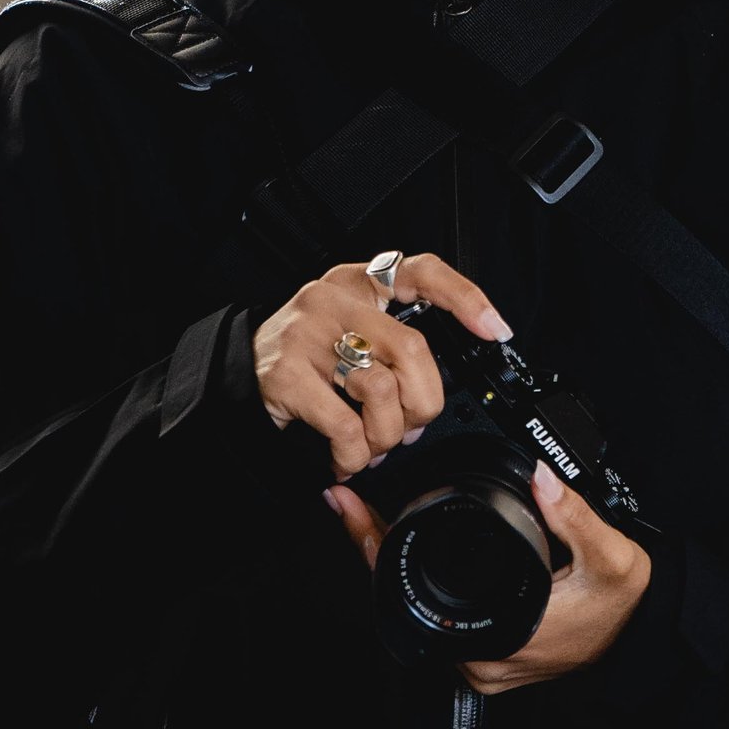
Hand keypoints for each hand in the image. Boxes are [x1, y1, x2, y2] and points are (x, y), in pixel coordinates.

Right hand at [253, 248, 509, 481]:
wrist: (232, 376)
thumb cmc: (303, 358)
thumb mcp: (348, 331)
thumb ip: (391, 346)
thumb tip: (430, 397)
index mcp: (358, 283)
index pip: (421, 271)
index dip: (464, 298)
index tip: (496, 330)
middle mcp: (334, 299)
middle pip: (412, 349)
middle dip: (423, 402)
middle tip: (411, 426)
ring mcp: (308, 334)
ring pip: (381, 390)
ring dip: (385, 436)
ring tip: (371, 445)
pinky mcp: (288, 374)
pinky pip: (346, 426)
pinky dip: (355, 455)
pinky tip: (346, 457)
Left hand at [324, 461, 651, 693]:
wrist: (642, 632)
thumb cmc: (624, 604)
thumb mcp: (607, 555)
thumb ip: (571, 515)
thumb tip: (540, 477)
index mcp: (499, 639)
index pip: (415, 595)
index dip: (378, 549)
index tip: (354, 511)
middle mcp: (482, 661)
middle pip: (406, 602)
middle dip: (377, 550)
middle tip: (352, 502)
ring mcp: (482, 663)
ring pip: (420, 610)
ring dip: (396, 565)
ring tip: (370, 518)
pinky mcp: (489, 656)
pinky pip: (440, 616)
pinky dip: (421, 580)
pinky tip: (407, 548)